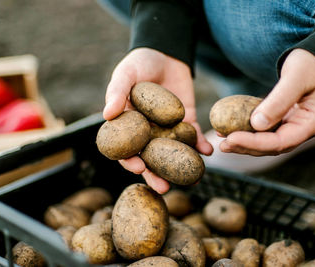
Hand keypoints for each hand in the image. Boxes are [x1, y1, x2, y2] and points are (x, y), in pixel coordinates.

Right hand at [103, 47, 212, 192]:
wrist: (166, 53)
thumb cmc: (140, 63)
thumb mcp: (126, 73)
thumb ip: (117, 92)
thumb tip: (106, 115)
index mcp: (128, 125)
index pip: (126, 148)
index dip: (129, 161)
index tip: (137, 168)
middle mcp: (147, 132)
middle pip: (150, 158)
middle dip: (156, 174)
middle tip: (163, 188)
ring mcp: (167, 129)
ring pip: (172, 153)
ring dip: (180, 167)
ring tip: (191, 179)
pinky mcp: (185, 122)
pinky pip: (192, 136)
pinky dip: (200, 145)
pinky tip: (207, 152)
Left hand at [219, 48, 314, 155]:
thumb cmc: (311, 63)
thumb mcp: (296, 76)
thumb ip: (279, 99)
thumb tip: (256, 124)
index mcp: (314, 122)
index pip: (281, 142)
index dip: (255, 143)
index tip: (232, 138)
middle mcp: (304, 129)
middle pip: (272, 147)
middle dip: (246, 147)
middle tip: (223, 145)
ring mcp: (295, 127)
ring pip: (267, 142)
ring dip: (245, 143)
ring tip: (222, 140)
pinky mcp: (284, 121)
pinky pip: (265, 131)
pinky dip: (247, 132)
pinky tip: (228, 129)